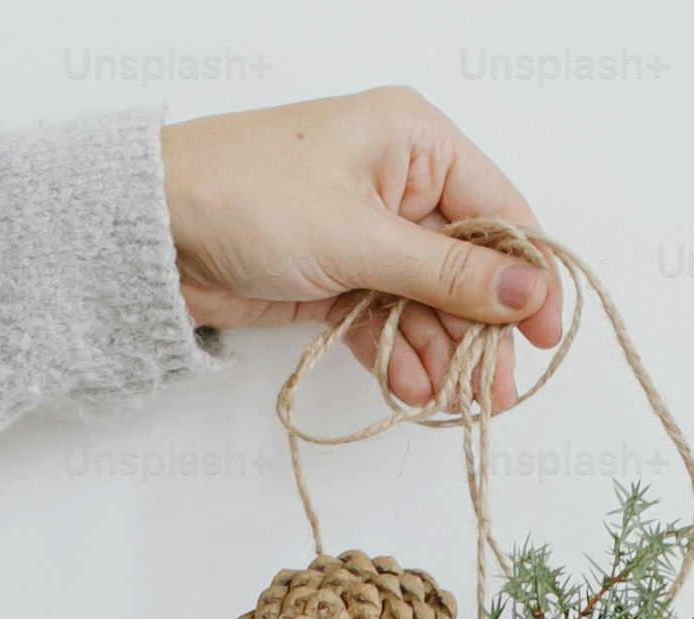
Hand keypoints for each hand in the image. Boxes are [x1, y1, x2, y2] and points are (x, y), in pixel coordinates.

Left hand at [161, 88, 566, 408]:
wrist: (149, 228)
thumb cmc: (246, 197)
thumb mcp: (359, 238)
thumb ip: (448, 275)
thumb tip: (529, 295)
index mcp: (415, 141)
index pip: (499, 210)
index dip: (529, 275)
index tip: (545, 336)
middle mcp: (399, 181)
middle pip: (468, 267)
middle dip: (480, 331)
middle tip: (492, 393)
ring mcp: (368, 233)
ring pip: (428, 301)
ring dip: (439, 353)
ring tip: (446, 403)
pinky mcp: (337, 276)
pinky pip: (387, 319)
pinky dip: (398, 355)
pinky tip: (408, 390)